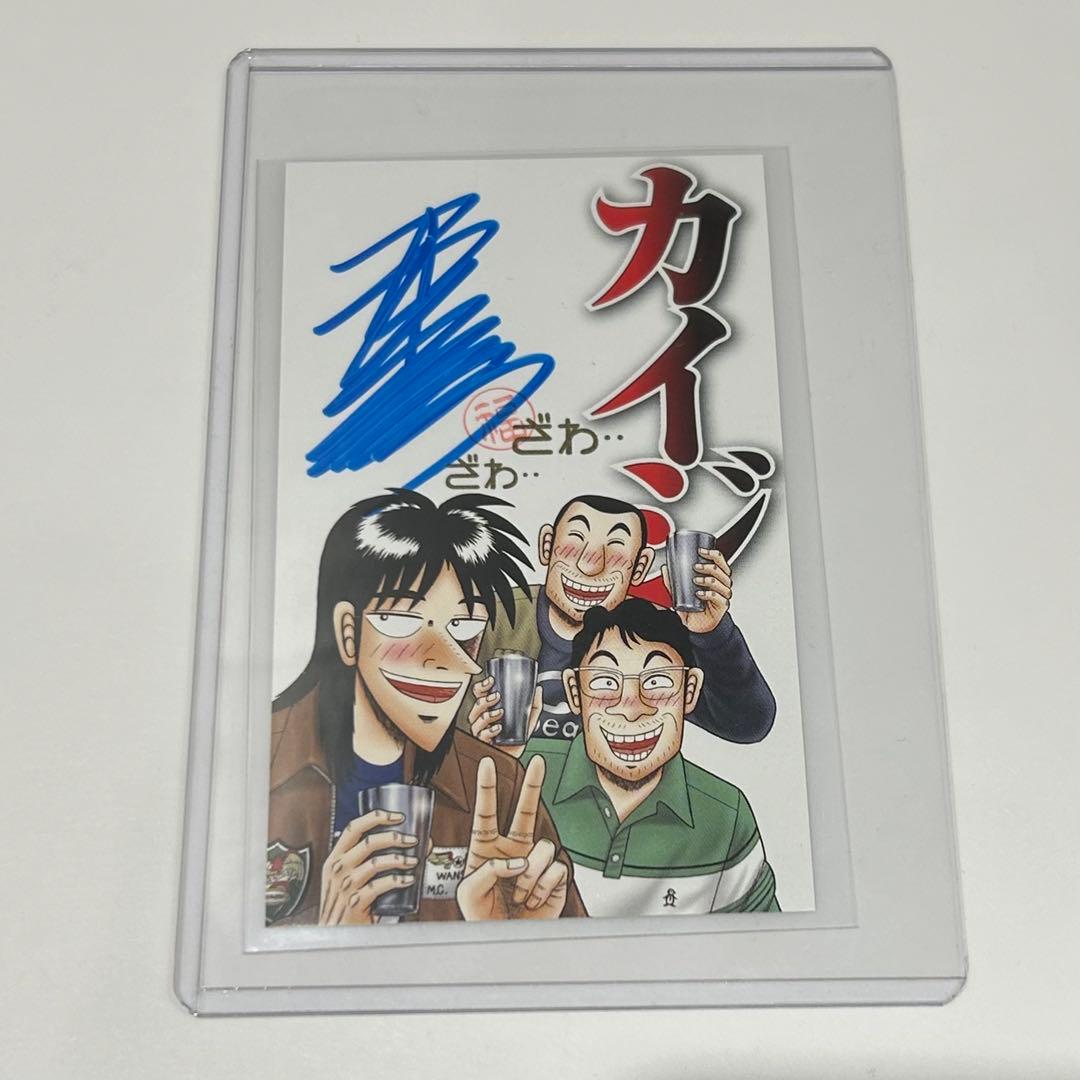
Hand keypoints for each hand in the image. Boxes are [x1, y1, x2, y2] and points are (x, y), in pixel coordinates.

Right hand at [318, 809, 419, 925]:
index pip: (353, 828)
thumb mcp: (347, 876)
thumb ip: (367, 860)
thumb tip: (407, 843)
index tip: (397, 817)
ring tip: (413, 861)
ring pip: (377, 863)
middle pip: (369, 842)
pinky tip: (408, 879)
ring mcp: (346, 886)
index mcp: (336, 858)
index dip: (376, 818)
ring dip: (400, 859)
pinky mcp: (356, 902)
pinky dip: (398, 880)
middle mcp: (339, 869)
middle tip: (411, 840)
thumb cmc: (344, 903)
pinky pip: (380, 886)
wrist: (334, 934)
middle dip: (395, 837)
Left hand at [457, 756, 567, 919]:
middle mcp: (512, 851)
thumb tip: (518, 860)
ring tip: (520, 894)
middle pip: (524, 812)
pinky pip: (555, 869)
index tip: (487, 764)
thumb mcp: (467, 894)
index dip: (487, 788)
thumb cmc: (482, 919)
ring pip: (542, 847)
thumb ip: (486, 871)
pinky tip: (533, 899)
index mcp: (486, 850)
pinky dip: (542, 887)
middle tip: (537, 761)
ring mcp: (533, 862)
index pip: (486, 814)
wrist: (506, 944)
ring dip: (529, 875)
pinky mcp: (553, 877)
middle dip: (532, 785)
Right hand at [469, 677, 542, 759]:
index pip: (480, 694)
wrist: (515, 759)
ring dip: (487, 714)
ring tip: (499, 713)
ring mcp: (482, 732)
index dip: (482, 686)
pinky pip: (481, 736)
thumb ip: (534, 706)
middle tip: (496, 697)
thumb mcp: (528, 720)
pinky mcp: (484, 744)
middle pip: (476, 705)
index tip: (491, 681)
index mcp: (491, 710)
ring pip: (476, 720)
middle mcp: (483, 720)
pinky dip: (489, 731)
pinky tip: (498, 728)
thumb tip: (538, 690)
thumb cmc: (517, 740)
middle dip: (484, 699)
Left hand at [661, 546, 732, 633]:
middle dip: (709, 566)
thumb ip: (672, 581)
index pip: (720, 561)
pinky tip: (700, 594)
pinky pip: (719, 598)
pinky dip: (710, 594)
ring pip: (722, 583)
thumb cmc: (694, 606)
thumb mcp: (681, 591)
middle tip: (696, 566)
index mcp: (716, 576)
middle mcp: (722, 584)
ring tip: (696, 580)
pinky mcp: (722, 606)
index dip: (713, 554)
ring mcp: (724, 595)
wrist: (699, 625)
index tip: (700, 550)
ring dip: (708, 579)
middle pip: (723, 570)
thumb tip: (664, 568)